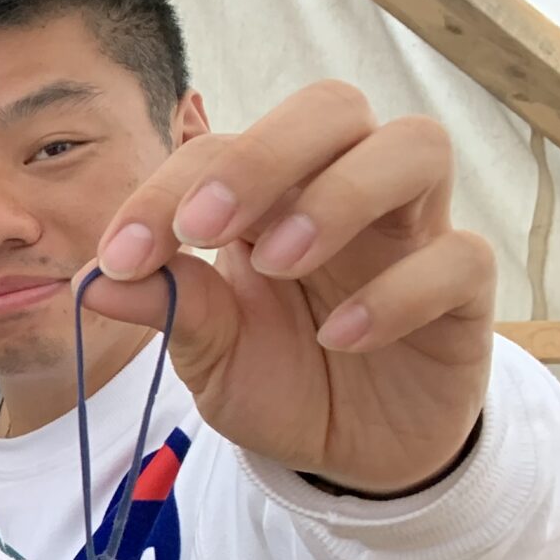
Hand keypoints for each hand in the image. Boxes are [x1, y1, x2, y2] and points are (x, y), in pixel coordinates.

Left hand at [87, 81, 494, 495]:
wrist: (348, 452)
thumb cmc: (279, 381)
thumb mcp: (209, 353)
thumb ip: (167, 308)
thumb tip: (94, 282)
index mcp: (271, 197)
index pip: (222, 148)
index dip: (167, 190)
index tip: (121, 257)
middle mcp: (346, 193)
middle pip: (332, 107)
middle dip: (263, 155)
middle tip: (202, 229)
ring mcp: (413, 232)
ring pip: (415, 146)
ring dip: (338, 196)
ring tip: (279, 263)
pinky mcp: (466, 291)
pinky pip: (458, 256)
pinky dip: (397, 291)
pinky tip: (340, 337)